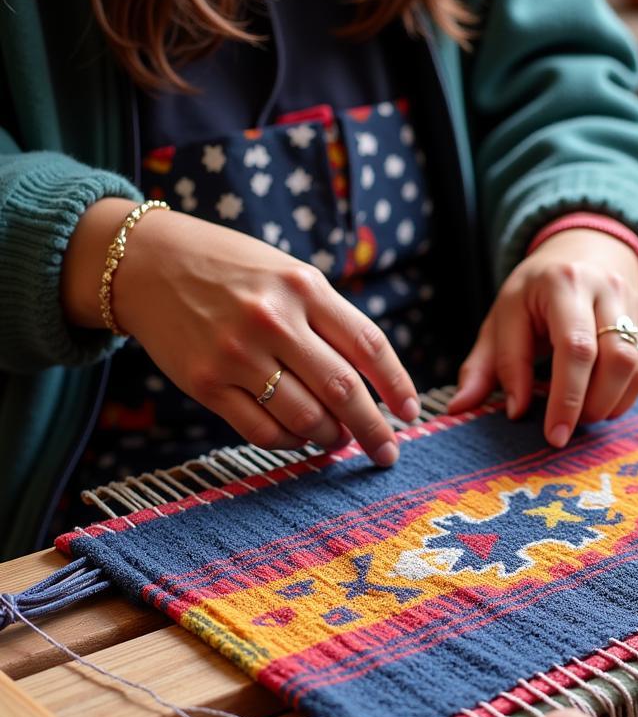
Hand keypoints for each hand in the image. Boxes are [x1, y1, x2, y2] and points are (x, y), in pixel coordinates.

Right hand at [61, 199, 419, 463]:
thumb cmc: (232, 271)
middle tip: (387, 453)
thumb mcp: (288, 273)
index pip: (369, 346)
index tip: (411, 414)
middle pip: (344, 391)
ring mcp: (236, 354)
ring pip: (305, 419)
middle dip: (374, 429)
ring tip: (336, 440)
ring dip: (330, 438)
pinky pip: (262, 431)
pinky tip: (298, 438)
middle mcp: (273, 319)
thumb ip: (329, 319)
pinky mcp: (205, 383)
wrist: (147, 264)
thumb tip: (372, 384)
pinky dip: (289, 443)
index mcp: (304, 286)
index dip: (397, 386)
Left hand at [447, 228, 637, 446]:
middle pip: (613, 357)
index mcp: (561, 283)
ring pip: (635, 365)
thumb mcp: (500, 320)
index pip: (573, 348)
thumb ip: (481, 366)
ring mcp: (633, 304)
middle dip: (590, 405)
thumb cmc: (533, 296)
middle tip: (565, 431)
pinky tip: (599, 404)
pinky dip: (623, 398)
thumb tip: (460, 408)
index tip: (552, 436)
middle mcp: (604, 288)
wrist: (583, 253)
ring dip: (609, 403)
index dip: (565, 398)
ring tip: (581, 417)